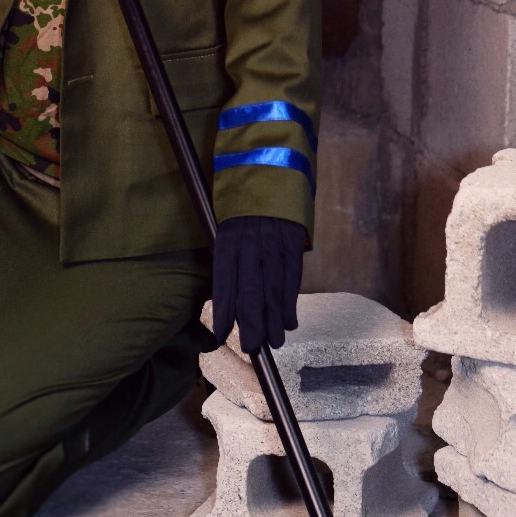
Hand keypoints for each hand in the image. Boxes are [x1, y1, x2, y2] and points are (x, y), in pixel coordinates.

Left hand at [211, 215, 305, 353]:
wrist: (268, 170)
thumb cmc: (242, 204)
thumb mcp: (226, 224)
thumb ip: (228, 257)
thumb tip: (229, 297)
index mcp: (227, 240)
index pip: (223, 283)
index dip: (224, 311)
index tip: (222, 335)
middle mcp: (249, 246)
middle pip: (249, 292)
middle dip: (250, 323)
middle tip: (251, 346)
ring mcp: (272, 245)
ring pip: (272, 290)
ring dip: (273, 319)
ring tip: (274, 341)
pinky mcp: (292, 244)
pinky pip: (291, 278)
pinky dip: (290, 302)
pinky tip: (289, 322)